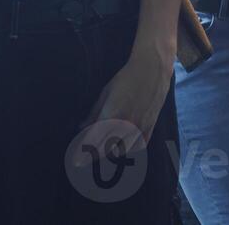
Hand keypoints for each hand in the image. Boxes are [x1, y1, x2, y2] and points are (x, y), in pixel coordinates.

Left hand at [71, 45, 171, 165]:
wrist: (152, 68)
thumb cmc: (126, 78)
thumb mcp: (106, 93)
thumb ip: (94, 112)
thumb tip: (81, 127)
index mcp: (111, 115)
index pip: (94, 141)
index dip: (83, 154)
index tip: (76, 161)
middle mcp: (125, 124)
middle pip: (106, 149)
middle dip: (94, 155)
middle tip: (85, 158)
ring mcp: (140, 125)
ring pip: (123, 150)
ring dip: (112, 152)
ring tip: (104, 150)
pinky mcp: (151, 124)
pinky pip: (140, 144)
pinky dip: (131, 148)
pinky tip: (124, 145)